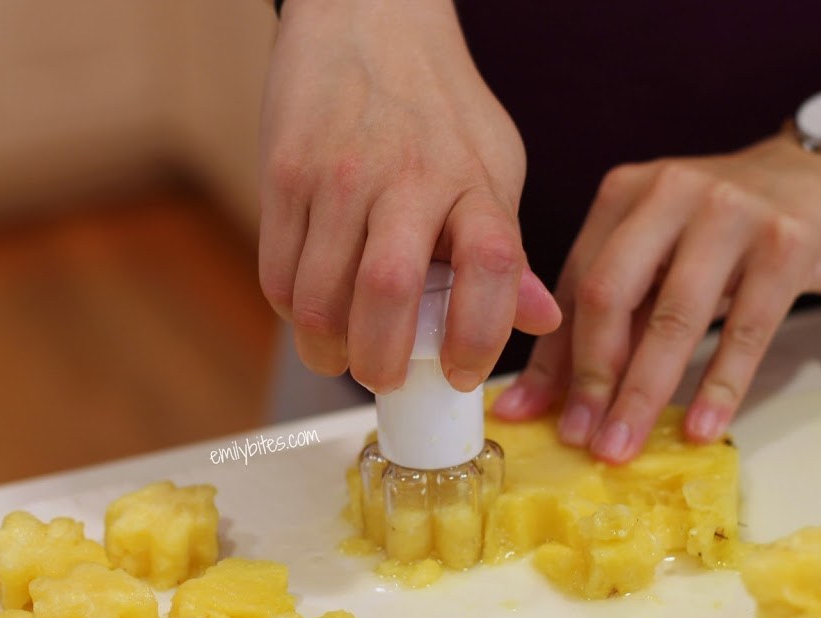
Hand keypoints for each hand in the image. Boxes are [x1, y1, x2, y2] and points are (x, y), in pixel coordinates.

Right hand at [258, 0, 559, 393]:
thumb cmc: (439, 106)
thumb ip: (510, 248)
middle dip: (382, 363)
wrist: (368, 20)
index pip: (491, 269)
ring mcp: (339, 175)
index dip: (478, 338)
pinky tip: (314, 310)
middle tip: (386, 378)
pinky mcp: (283, 173)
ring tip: (344, 353)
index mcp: (476, 180)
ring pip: (319, 296)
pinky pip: (278, 272)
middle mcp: (408, 177)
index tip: (460, 374)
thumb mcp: (495, 166)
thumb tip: (542, 320)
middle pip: (389, 294)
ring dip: (328, 349)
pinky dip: (293, 311)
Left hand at [492, 131, 820, 461]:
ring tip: (624, 446)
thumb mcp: (657, 258)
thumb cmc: (724, 230)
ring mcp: (731, 212)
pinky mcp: (787, 242)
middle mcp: (669, 192)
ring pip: (675, 316)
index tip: (537, 416)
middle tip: (581, 438)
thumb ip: (604, 320)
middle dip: (591, 376)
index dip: (553, 354)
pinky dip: (721, 384)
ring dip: (645, 391)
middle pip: (611, 294)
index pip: (575, 282)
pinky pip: (747, 327)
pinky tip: (703, 429)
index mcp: (623, 193)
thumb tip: (535, 401)